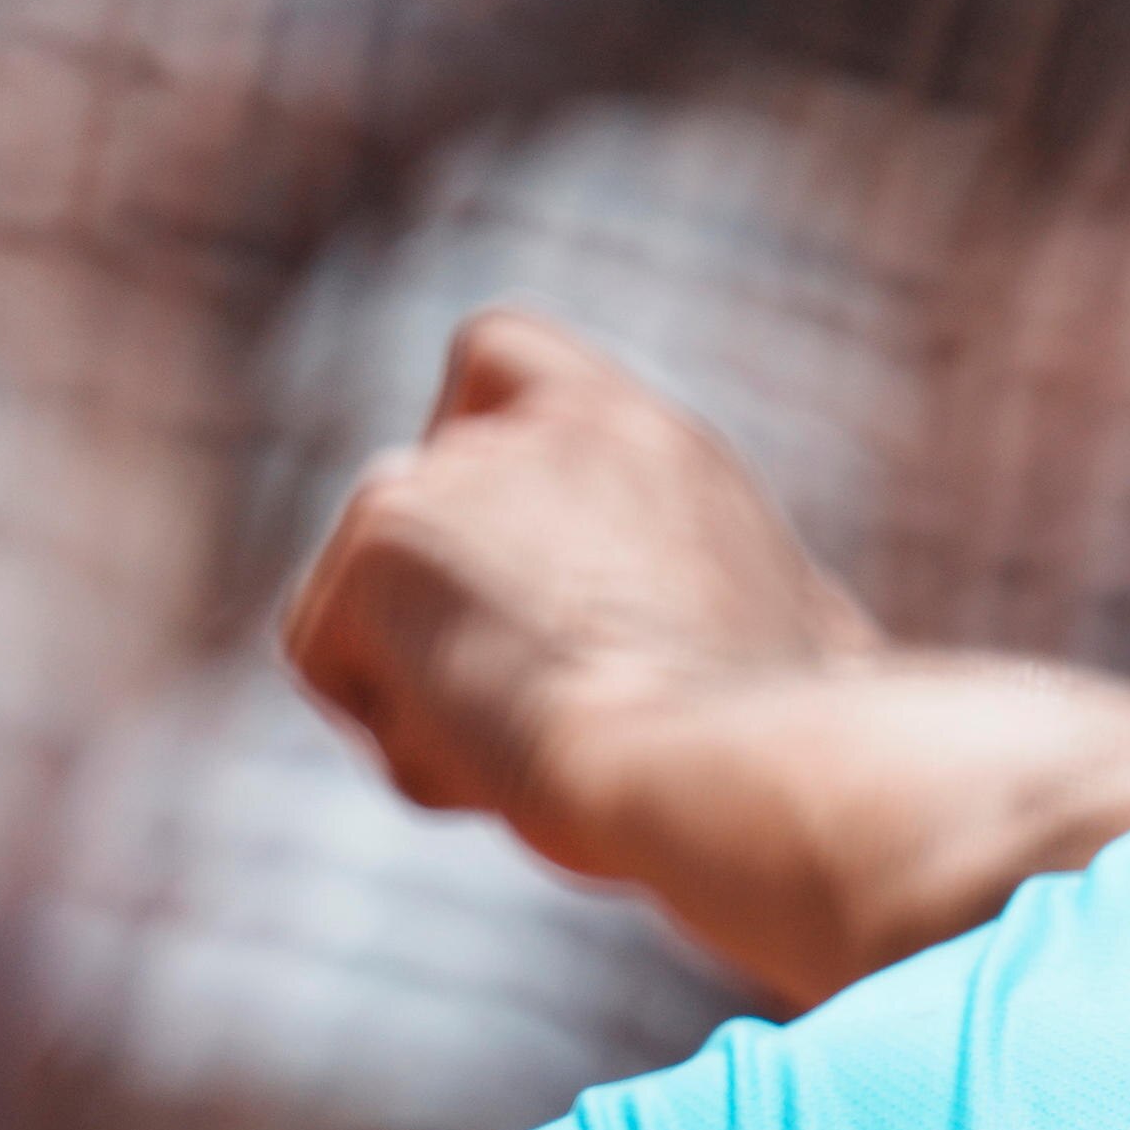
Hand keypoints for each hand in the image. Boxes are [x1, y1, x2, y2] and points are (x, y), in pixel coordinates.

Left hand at [281, 308, 880, 871]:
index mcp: (654, 449)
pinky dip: (395, 726)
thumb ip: (729, 597)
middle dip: (445, 621)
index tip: (508, 548)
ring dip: (429, 687)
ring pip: (375, 600)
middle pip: (412, 508)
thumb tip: (785, 635)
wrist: (733, 768)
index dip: (473, 442)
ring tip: (537, 754)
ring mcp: (452, 477)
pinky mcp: (380, 544)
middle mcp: (543, 431)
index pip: (502, 361)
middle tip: (530, 718)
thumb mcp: (799, 642)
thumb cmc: (792, 742)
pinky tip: (491, 761)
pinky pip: (329, 658)